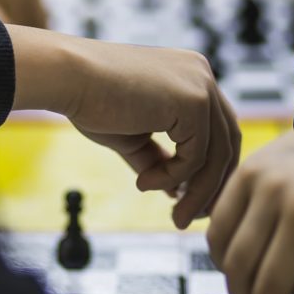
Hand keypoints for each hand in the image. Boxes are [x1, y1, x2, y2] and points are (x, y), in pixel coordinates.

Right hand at [9, 26, 239, 228]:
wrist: (67, 77)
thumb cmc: (91, 101)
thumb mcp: (133, 136)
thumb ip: (158, 158)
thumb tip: (178, 192)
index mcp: (191, 77)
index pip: (217, 131)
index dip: (209, 170)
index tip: (189, 200)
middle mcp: (203, 76)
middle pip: (227, 143)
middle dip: (212, 186)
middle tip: (192, 218)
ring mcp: (202, 86)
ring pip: (217, 155)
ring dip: (197, 193)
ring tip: (176, 217)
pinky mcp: (194, 101)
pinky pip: (196, 156)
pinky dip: (173, 178)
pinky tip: (144, 184)